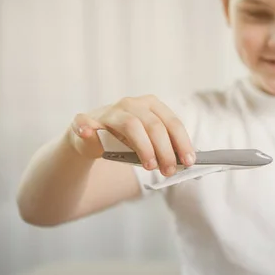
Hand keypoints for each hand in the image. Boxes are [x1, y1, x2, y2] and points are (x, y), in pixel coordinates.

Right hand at [68, 95, 195, 176]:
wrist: (94, 140)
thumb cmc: (128, 141)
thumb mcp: (150, 143)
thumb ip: (166, 149)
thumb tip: (186, 163)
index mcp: (152, 105)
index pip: (172, 123)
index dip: (182, 143)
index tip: (189, 161)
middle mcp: (133, 104)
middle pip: (154, 126)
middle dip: (165, 150)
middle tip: (169, 170)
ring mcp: (110, 111)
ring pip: (131, 125)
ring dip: (143, 147)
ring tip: (149, 165)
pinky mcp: (87, 120)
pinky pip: (85, 122)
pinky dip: (86, 128)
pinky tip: (87, 134)